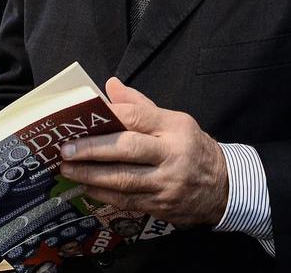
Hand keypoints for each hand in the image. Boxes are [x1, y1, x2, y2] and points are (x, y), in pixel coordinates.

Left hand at [59, 78, 227, 225]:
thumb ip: (140, 105)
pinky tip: (86, 187)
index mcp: (174, 127)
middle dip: (92, 149)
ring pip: (123, 179)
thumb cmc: (192, 148)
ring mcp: (167, 183)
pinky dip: (103, 194)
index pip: (137, 117)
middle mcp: (172, 154)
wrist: (224, 187)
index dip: (107, 116)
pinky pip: (126, 201)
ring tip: (68, 169)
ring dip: (91, 175)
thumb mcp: (175, 121)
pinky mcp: (161, 205)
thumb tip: (109, 85)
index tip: (82, 119)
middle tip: (66, 149)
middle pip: (127, 149)